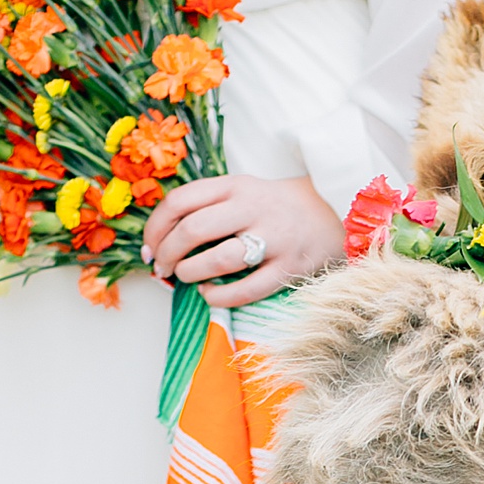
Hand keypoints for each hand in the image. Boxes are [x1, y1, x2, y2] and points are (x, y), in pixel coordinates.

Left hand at [140, 173, 345, 309]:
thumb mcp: (242, 191)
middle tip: (162, 268)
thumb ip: (207, 207)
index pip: (179, 202)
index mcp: (234, 186)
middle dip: (166, 254)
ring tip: (186, 278)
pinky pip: (246, 289)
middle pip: (191, 230)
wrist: (335, 212)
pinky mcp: (289, 267)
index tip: (148, 247)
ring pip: (217, 260)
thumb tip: (160, 241)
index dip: (154, 228)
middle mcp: (251, 208)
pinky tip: (210, 294)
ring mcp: (273, 238)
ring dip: (190, 273)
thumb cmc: (275, 208)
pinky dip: (219, 297)